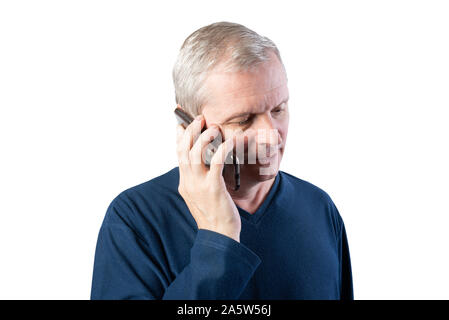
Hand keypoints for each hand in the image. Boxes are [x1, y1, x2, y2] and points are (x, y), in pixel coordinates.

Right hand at [176, 114, 240, 241]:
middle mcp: (188, 182)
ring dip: (204, 137)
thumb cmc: (214, 215)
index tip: (181, 124)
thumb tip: (202, 164)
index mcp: (184, 183)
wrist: (219, 236)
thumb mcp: (200, 196)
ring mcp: (198, 185)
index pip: (178, 155)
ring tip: (213, 127)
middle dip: (190, 131)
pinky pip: (216, 163)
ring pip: (195, 154)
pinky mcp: (212, 188)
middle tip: (200, 119)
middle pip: (184, 150)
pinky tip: (230, 141)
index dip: (179, 137)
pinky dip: (222, 149)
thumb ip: (197, 179)